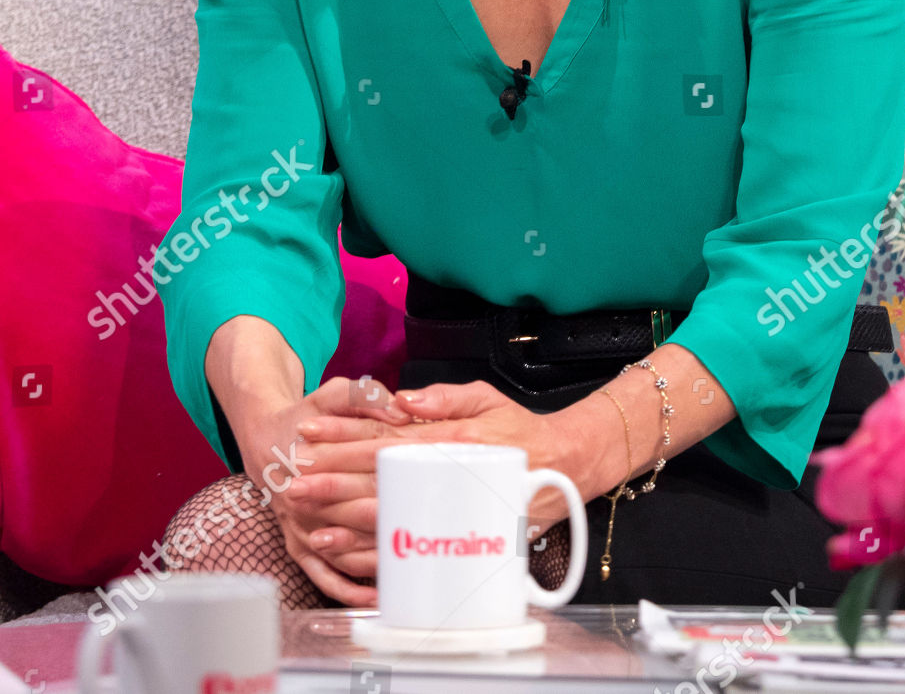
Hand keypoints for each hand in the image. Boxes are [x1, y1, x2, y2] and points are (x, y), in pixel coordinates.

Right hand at [242, 374, 416, 606]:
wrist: (265, 440)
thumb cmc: (306, 415)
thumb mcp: (332, 394)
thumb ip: (366, 397)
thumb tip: (400, 412)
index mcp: (313, 458)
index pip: (359, 476)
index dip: (392, 483)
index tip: (422, 493)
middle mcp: (303, 498)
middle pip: (353, 517)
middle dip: (388, 528)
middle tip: (424, 537)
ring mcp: (300, 526)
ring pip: (340, 552)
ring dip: (373, 563)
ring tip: (408, 570)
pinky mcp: (298, 545)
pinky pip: (322, 575)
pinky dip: (346, 590)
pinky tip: (374, 598)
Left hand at [292, 380, 576, 575]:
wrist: (564, 468)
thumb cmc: (520, 431)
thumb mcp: (487, 398)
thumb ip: (444, 397)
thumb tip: (404, 399)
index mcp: (446, 438)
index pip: (385, 437)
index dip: (343, 435)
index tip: (309, 435)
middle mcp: (444, 474)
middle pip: (378, 480)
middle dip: (331, 481)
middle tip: (292, 481)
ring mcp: (451, 509)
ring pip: (390, 519)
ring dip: (345, 523)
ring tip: (308, 523)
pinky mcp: (458, 536)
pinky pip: (413, 549)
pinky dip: (377, 555)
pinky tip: (349, 556)